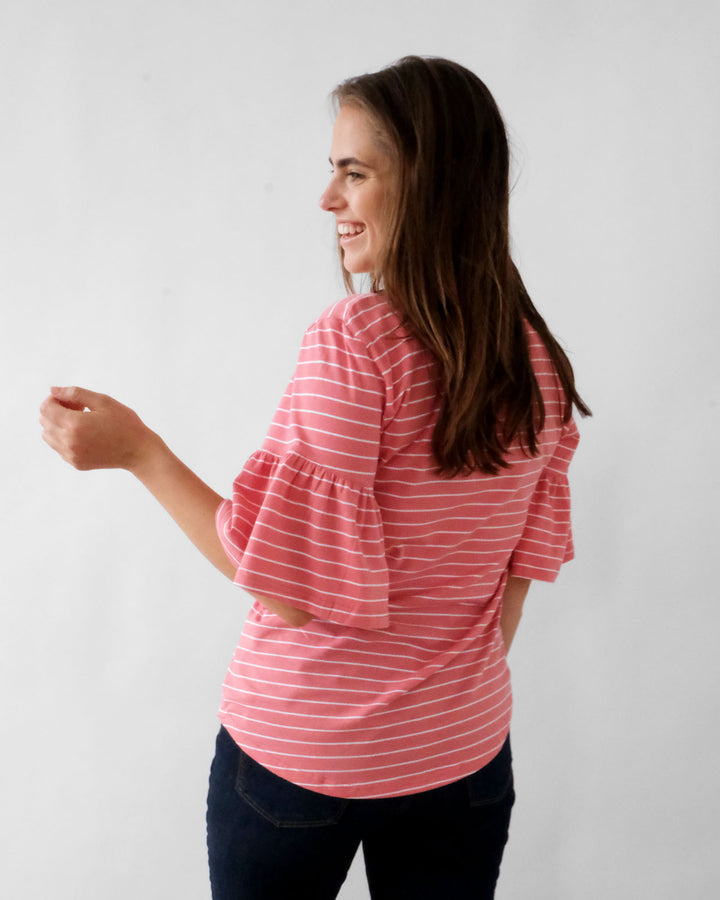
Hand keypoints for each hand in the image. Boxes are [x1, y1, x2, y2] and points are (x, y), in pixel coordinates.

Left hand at [39, 386, 156, 471]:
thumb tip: (53, 390)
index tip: (73, 400)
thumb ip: (75, 393)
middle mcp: (68, 441)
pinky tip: (85, 434)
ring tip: (81, 422)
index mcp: (74, 424)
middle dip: (57, 411)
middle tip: (80, 408)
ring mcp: (71, 455)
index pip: (46, 408)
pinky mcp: (75, 463)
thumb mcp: (103, 401)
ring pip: (48, 436)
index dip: (55, 399)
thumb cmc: (125, 423)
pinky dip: (65, 438)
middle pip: (44, 421)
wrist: (139, 451)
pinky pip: (58, 447)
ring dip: (58, 425)